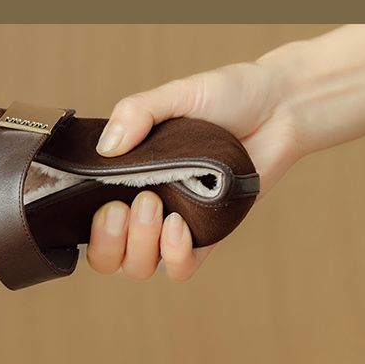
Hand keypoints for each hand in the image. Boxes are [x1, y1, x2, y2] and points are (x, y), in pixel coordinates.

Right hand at [87, 59, 299, 280]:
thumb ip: (136, 112)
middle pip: (107, 259)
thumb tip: (105, 147)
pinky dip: (175, 256)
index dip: (84, 229)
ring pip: (138, 268)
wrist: (280, 106)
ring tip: (158, 209)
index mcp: (124, 179)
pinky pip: (180, 269)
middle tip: (124, 207)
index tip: (101, 203)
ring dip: (140, 247)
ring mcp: (172, 226)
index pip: (85, 223)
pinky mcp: (206, 237)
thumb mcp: (175, 94)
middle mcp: (142, 208)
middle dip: (108, 243)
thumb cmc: (226, 97)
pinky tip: (180, 227)